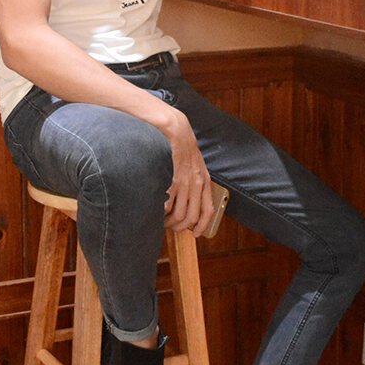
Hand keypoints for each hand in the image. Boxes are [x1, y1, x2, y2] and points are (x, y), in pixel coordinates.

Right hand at [160, 109, 213, 236]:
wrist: (175, 130)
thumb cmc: (182, 147)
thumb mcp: (195, 165)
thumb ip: (195, 182)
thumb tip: (188, 201)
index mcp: (205, 181)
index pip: (208, 211)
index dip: (202, 226)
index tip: (195, 233)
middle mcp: (196, 185)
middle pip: (190, 217)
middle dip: (181, 227)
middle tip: (172, 228)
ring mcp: (184, 184)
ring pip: (177, 215)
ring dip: (169, 222)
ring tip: (163, 221)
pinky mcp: (171, 181)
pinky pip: (166, 206)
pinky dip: (161, 213)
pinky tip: (157, 211)